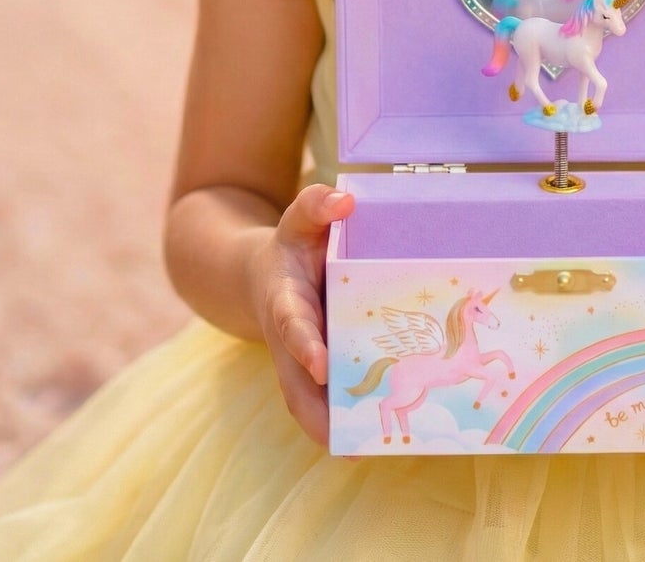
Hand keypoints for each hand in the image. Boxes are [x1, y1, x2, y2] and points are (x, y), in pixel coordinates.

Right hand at [249, 183, 355, 444]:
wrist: (264, 276)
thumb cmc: (293, 246)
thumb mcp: (299, 220)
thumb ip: (315, 205)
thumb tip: (345, 199)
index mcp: (284, 302)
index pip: (292, 325)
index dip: (304, 344)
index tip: (320, 363)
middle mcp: (290, 341)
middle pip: (296, 386)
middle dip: (318, 412)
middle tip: (349, 435)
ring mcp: (301, 364)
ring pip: (310, 405)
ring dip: (335, 428)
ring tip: (372, 445)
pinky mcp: (317, 375)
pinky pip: (327, 404)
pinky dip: (346, 424)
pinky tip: (379, 439)